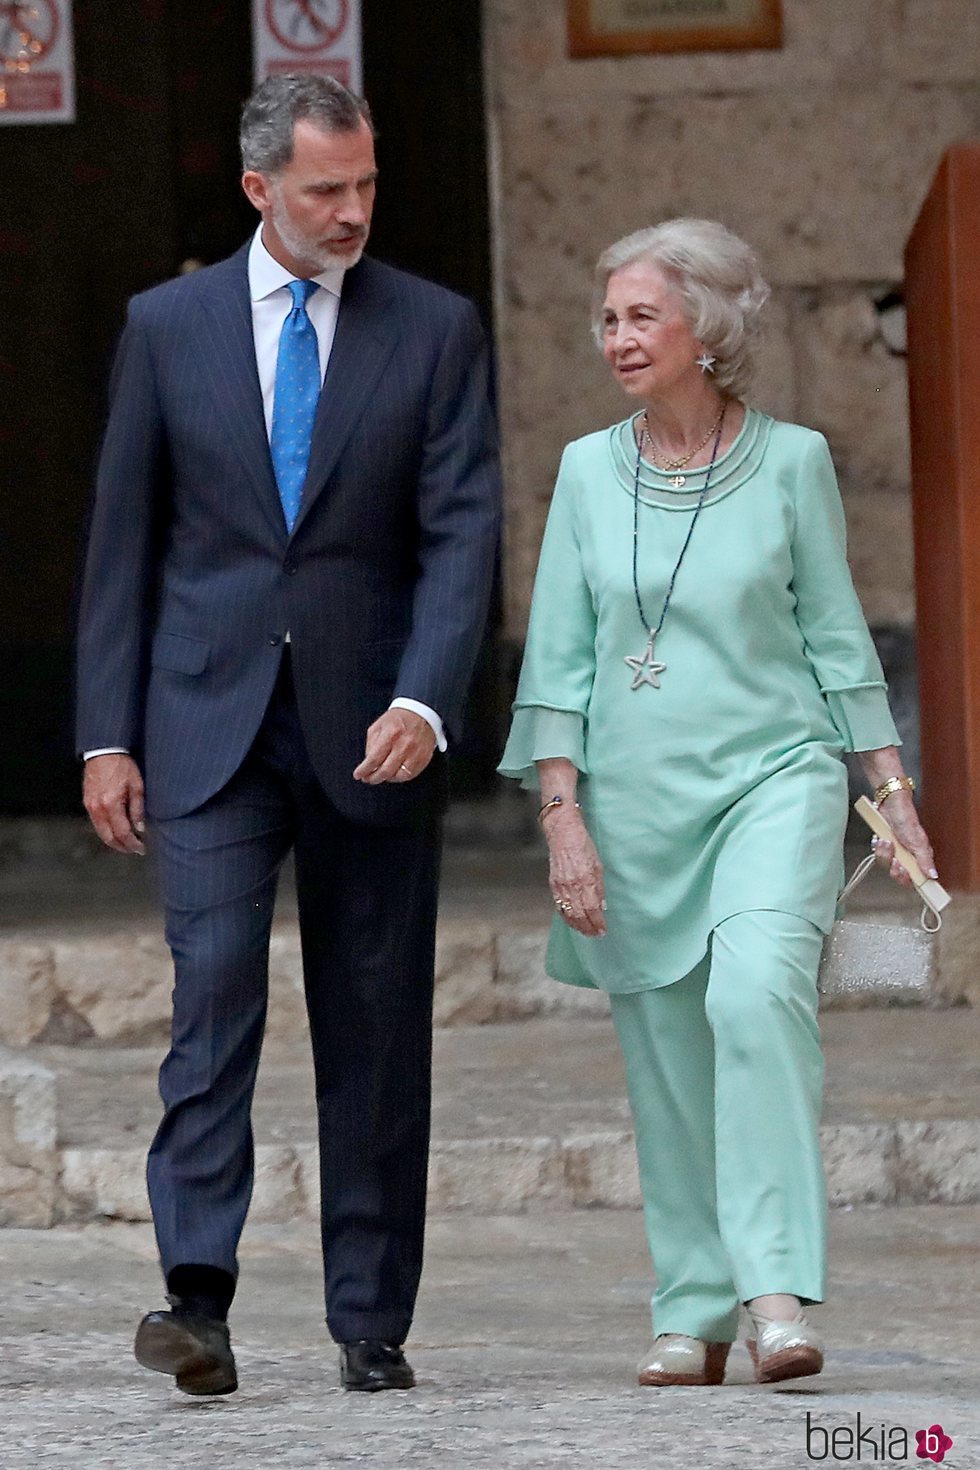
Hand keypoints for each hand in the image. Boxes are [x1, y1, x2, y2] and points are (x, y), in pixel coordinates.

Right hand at [83, 754, 145, 854]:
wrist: (104, 751)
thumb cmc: (122, 765)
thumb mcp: (137, 786)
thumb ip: (138, 809)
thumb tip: (140, 828)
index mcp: (111, 804)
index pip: (122, 833)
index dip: (132, 844)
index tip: (141, 848)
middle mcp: (97, 808)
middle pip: (108, 838)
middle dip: (123, 847)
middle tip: (135, 849)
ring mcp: (90, 806)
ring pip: (101, 832)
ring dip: (114, 841)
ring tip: (127, 843)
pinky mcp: (87, 802)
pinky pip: (96, 823)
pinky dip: (106, 831)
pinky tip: (116, 831)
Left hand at [353, 709, 436, 784]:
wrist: (421, 714)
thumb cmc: (399, 719)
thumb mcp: (378, 726)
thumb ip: (371, 744)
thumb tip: (368, 762)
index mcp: (391, 734)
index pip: (374, 759)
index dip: (364, 770)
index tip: (358, 775)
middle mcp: (404, 744)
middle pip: (385, 771)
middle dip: (373, 778)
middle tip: (368, 778)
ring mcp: (415, 753)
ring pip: (398, 776)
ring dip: (387, 778)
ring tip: (381, 774)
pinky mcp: (423, 758)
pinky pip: (410, 775)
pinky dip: (400, 777)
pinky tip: (394, 773)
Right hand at [544, 807, 606, 936]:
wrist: (562, 834)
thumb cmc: (582, 845)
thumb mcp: (598, 865)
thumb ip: (599, 887)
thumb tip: (602, 906)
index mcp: (586, 880)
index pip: (592, 909)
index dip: (598, 922)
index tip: (603, 930)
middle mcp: (572, 886)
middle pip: (580, 915)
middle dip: (588, 928)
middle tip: (595, 935)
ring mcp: (560, 886)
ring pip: (568, 913)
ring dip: (578, 926)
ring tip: (585, 932)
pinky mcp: (553, 885)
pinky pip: (559, 906)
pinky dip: (566, 917)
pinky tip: (572, 921)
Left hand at [871, 792, 937, 888]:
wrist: (891, 804)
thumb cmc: (907, 819)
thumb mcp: (918, 842)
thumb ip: (925, 860)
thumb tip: (933, 875)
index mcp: (918, 858)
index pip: (914, 878)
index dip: (908, 879)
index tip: (905, 874)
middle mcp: (906, 857)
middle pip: (898, 874)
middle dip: (895, 868)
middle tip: (896, 860)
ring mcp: (893, 852)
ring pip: (886, 864)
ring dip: (885, 853)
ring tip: (888, 842)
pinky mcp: (883, 846)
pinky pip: (877, 854)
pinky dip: (878, 847)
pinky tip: (881, 839)